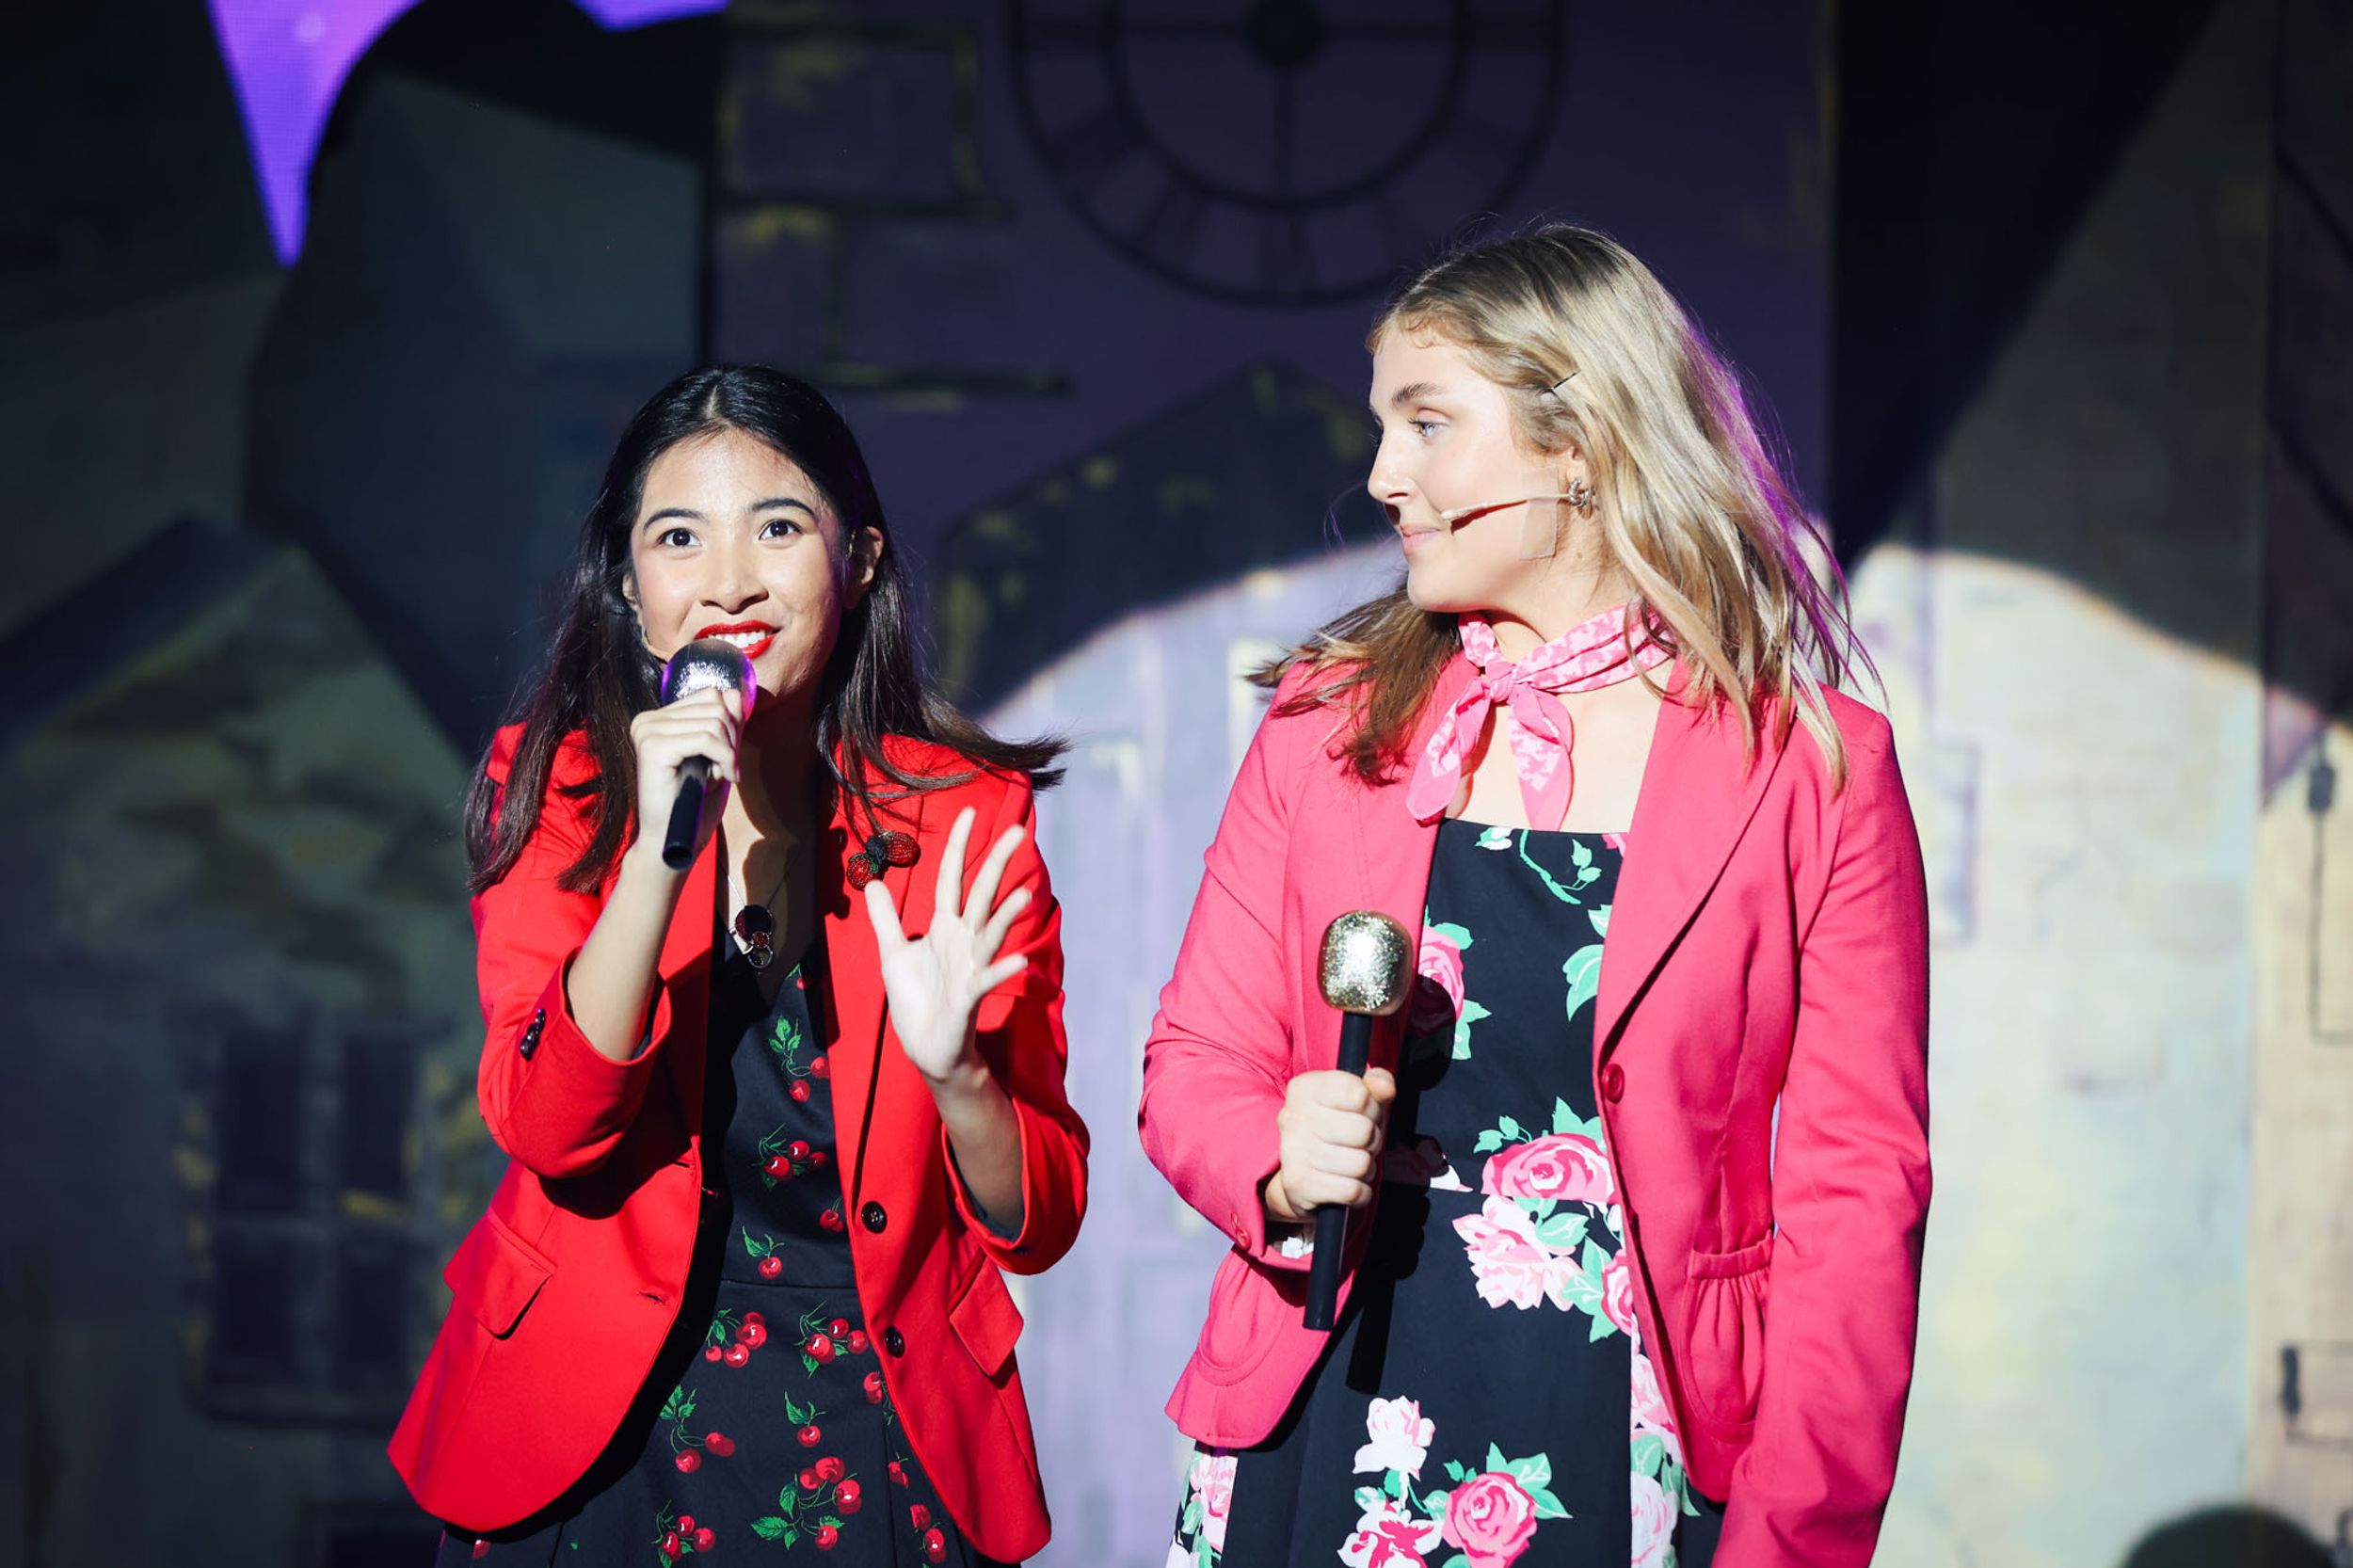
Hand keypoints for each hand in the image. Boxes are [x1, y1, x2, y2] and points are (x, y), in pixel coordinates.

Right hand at [626, 686, 740, 868]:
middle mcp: (648, 720)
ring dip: (729, 753)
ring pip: (714, 721)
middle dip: (732, 739)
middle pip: (715, 705)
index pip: (711, 696)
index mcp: (659, 719)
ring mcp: (647, 731)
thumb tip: (733, 691)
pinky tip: (720, 779)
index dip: (731, 725)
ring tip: (719, 777)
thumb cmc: (694, 804)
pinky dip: (724, 759)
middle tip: (727, 770)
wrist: (673, 841)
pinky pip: (706, 738)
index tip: (729, 758)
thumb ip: (725, 724)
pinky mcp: (652, 747)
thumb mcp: (718, 756)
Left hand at [864, 807, 1031, 1085]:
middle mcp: (963, 941)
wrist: (927, 1047)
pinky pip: (987, 980)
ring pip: (991, 934)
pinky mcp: (970, 997)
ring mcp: (970, 967)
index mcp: (944, 927)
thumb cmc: (916, 1000)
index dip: (958, 847)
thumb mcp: (892, 953)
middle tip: (1017, 832)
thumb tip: (873, 881)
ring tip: (1023, 894)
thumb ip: (885, 918)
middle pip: (981, 895)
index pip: (951, 878)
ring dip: (1007, 916)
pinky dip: (1002, 971)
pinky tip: (1017, 962)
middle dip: (997, 864)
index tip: (970, 813)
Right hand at [1264, 1068, 1397, 1222]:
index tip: (1361, 1113)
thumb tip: (1386, 1088)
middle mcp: (1293, 1117)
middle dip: (1372, 1140)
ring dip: (1365, 1168)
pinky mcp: (1298, 1184)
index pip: (1359, 1094)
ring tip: (1352, 1163)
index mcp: (1305, 1088)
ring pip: (1360, 1164)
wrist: (1302, 1173)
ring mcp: (1293, 1152)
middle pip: (1362, 1131)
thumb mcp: (1356, 1099)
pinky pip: (1352, 1191)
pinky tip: (1346, 1182)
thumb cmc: (1334, 1129)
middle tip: (1359, 1143)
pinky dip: (1360, 1192)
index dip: (1371, 1108)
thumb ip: (1376, 1084)